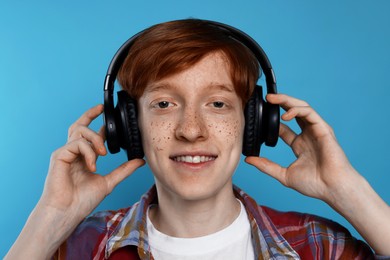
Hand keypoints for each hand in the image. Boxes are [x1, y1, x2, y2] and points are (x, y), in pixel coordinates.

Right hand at [40, 104, 144, 222]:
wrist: (68, 212)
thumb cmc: (83, 200)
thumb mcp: (109, 182)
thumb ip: (124, 170)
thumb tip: (140, 161)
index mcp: (84, 157)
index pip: (91, 135)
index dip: (100, 123)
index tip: (109, 115)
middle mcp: (74, 152)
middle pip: (79, 126)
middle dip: (89, 114)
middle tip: (102, 108)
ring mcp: (65, 153)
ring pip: (80, 131)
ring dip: (95, 139)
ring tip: (103, 153)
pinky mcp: (59, 156)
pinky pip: (76, 144)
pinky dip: (88, 152)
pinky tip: (92, 165)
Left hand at [245, 94, 357, 202]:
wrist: (332, 189)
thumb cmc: (314, 184)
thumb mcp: (284, 174)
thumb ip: (266, 166)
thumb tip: (248, 160)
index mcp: (300, 145)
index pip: (284, 127)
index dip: (272, 120)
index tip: (259, 115)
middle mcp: (308, 135)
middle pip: (293, 112)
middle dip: (280, 103)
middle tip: (266, 98)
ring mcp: (316, 131)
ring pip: (302, 108)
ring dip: (287, 101)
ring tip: (272, 99)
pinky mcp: (324, 129)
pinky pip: (310, 114)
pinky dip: (297, 111)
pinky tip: (285, 116)